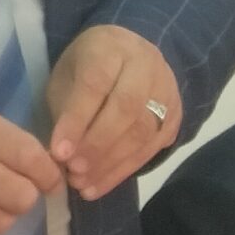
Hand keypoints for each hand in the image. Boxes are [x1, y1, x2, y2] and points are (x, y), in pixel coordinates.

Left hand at [46, 27, 181, 200]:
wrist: (129, 56)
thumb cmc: (86, 68)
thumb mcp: (67, 76)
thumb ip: (65, 109)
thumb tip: (58, 157)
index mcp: (111, 47)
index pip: (96, 83)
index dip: (77, 120)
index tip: (58, 152)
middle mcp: (145, 64)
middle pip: (127, 108)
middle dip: (97, 145)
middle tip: (73, 171)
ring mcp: (166, 90)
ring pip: (143, 131)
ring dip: (110, 163)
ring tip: (82, 184)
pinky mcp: (175, 116)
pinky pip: (151, 148)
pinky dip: (123, 171)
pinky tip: (98, 187)